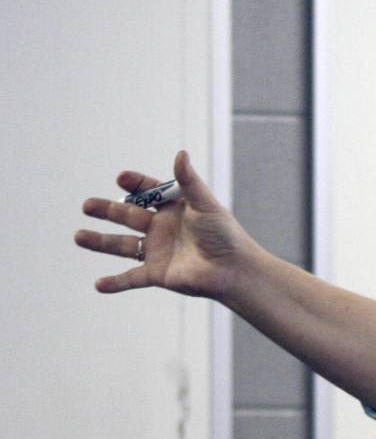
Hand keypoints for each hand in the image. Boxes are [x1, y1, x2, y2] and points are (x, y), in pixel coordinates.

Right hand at [75, 150, 267, 302]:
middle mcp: (161, 228)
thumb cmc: (226, 235)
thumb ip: (189, 182)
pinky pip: (132, 278)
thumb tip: (181, 153)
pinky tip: (99, 285)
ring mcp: (157, 251)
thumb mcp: (206, 205)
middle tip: (87, 205)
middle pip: (127, 216)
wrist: (235, 270)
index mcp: (173, 209)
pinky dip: (116, 282)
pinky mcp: (158, 273)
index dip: (135, 185)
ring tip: (78, 237)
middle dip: (106, 210)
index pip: (148, 192)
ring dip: (99, 242)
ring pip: (122, 245)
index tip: (122, 179)